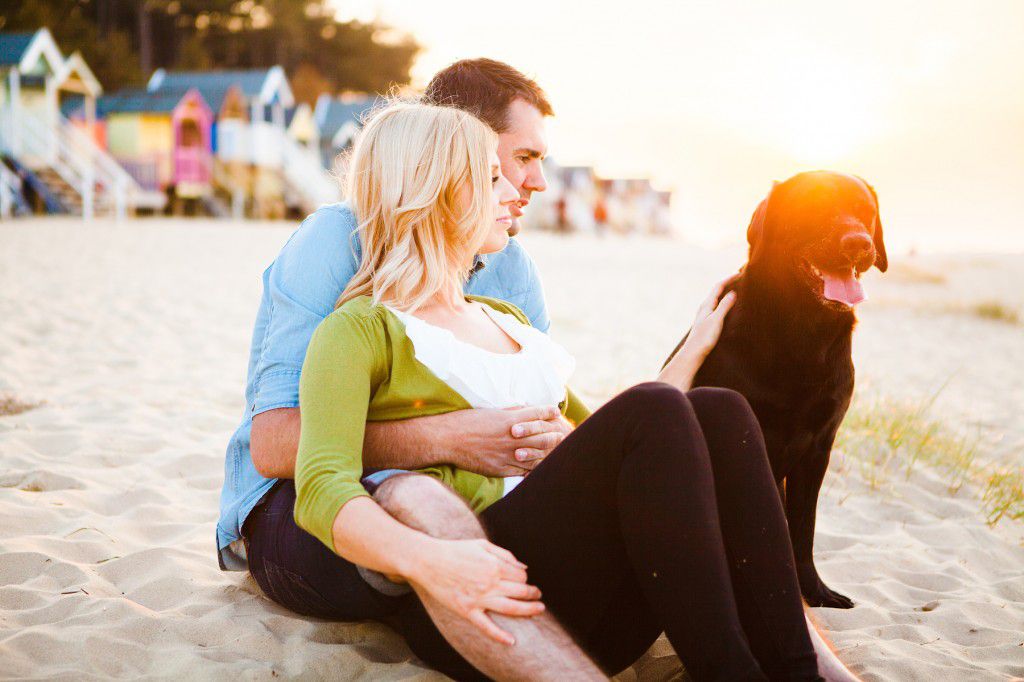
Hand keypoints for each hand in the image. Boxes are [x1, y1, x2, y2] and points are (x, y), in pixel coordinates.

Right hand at [407, 537, 543, 644]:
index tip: (522, 580)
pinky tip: (511, 641)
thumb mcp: (482, 544)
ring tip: (538, 610)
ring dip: (528, 610)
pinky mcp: (467, 611)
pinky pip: (487, 627)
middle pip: (521, 592)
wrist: (428, 561)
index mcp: (495, 566)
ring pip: (511, 609)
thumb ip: (505, 555)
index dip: (524, 578)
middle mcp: (490, 583)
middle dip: (533, 594)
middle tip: (537, 596)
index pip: (521, 576)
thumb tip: (524, 568)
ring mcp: (479, 599)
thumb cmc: (455, 550)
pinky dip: (500, 636)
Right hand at [441, 405, 571, 475]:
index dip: (549, 412)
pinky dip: (532, 470)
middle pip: (543, 437)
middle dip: (555, 435)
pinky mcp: (501, 469)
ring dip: (547, 455)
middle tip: (562, 434)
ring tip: (556, 453)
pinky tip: (539, 469)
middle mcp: (513, 437)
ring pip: (536, 457)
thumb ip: (509, 412)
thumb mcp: (490, 412)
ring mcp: (508, 455)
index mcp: (510, 420)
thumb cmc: (466, 422)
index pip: (537, 414)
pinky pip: (522, 471)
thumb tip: (524, 409)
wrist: (448, 439)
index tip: (556, 411)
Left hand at [658, 274, 738, 390]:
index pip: (718, 287)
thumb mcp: (716, 320)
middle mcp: (705, 307)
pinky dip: (724, 302)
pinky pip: (717, 307)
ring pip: (716, 299)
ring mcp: (705, 315)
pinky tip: (728, 308)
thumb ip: (724, 306)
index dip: (728, 279)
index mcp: (706, 305)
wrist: (693, 353)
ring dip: (726, 292)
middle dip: (727, 283)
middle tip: (739, 278)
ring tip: (736, 289)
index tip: (740, 273)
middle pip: (717, 291)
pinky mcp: (707, 322)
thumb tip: (732, 293)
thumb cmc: (704, 338)